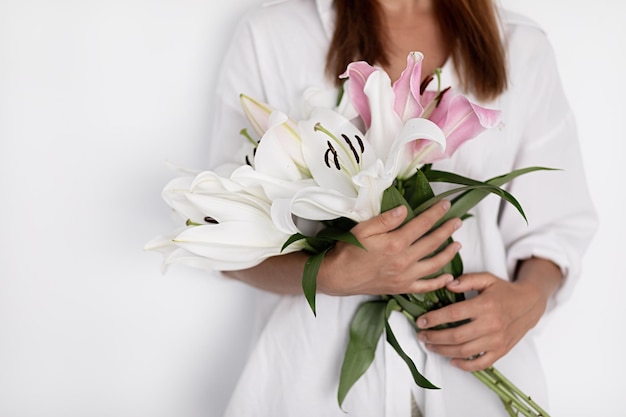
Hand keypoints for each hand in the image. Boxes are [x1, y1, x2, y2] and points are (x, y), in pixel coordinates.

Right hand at [318, 200, 461, 295]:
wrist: (340, 277)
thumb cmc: (349, 250)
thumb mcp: (363, 228)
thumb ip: (385, 219)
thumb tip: (405, 210)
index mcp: (396, 243)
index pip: (422, 224)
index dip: (436, 213)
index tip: (446, 205)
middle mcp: (404, 260)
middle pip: (432, 242)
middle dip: (447, 229)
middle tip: (458, 221)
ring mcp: (405, 276)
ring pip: (435, 264)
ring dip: (449, 253)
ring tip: (458, 244)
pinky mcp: (402, 288)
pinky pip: (426, 287)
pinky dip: (439, 282)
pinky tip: (449, 277)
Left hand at [416, 271, 551, 371]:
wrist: (530, 305)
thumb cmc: (504, 291)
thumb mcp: (487, 279)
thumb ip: (467, 280)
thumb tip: (447, 284)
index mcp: (485, 305)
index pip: (453, 314)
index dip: (434, 318)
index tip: (420, 321)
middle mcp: (491, 324)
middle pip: (456, 336)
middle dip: (434, 337)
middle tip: (421, 335)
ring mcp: (497, 340)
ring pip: (464, 351)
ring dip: (443, 351)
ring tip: (431, 346)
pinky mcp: (501, 351)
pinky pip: (481, 363)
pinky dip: (465, 365)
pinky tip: (452, 361)